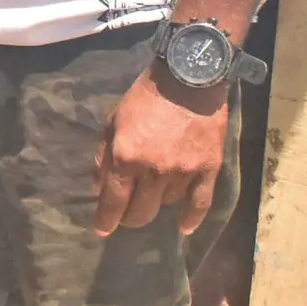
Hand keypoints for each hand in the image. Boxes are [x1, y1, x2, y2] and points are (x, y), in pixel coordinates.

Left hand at [95, 66, 228, 236]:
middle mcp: (153, 170)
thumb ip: (104, 156)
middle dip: (131, 217)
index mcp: (126, 157)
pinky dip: (192, 218)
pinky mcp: (208, 168)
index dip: (106, 220)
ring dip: (159, 203)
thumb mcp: (114, 120)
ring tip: (156, 194)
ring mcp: (183, 172)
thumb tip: (98, 189)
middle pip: (141, 212)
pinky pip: (200, 203)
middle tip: (129, 213)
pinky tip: (185, 227)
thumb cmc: (145, 96)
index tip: (102, 229)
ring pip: (168, 206)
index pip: (113, 201)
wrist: (188, 76)